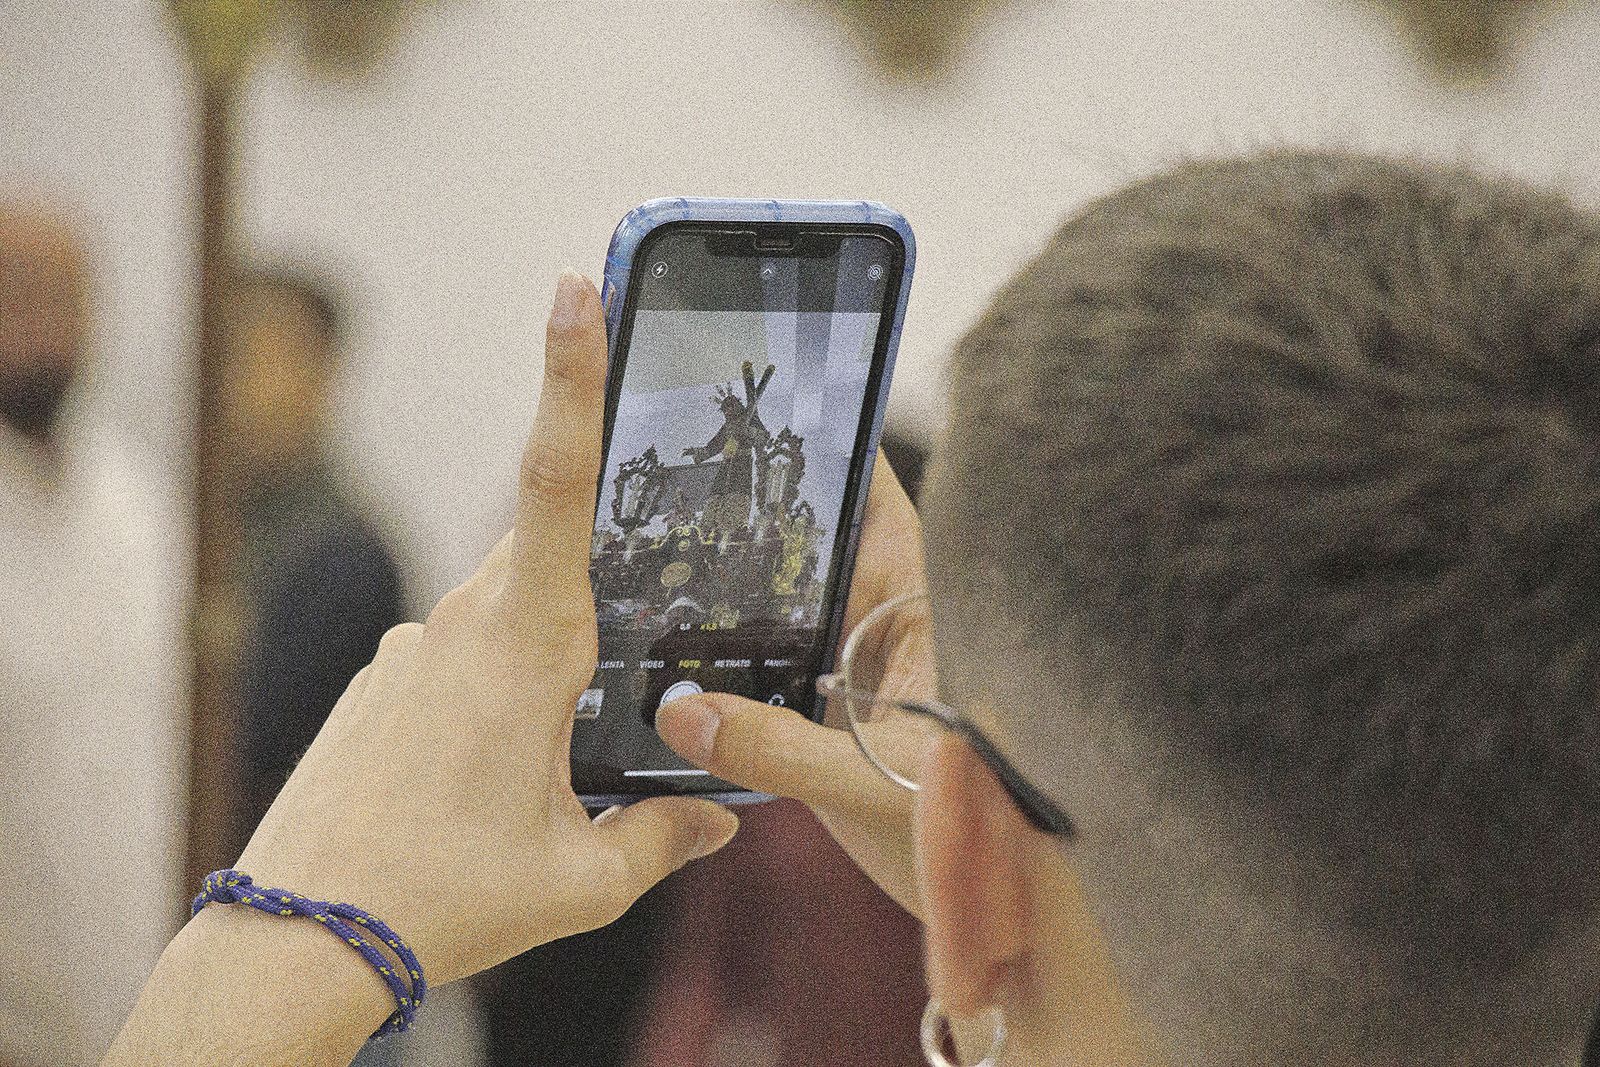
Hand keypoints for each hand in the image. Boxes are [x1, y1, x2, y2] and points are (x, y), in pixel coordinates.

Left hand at [234, 270, 738, 985]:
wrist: (298, 938)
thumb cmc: (444, 900)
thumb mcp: (581, 879)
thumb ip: (666, 836)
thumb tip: (721, 818)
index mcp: (525, 648)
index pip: (555, 485)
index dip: (570, 381)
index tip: (574, 289)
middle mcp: (461, 624)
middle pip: (553, 555)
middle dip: (603, 594)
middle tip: (624, 667)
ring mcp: (412, 646)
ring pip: (510, 611)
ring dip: (549, 665)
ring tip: (541, 771)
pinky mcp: (383, 676)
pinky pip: (461, 651)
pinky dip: (495, 695)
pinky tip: (486, 779)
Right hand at [656, 452, 935, 915]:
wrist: (994, 907)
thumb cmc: (974, 831)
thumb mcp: (871, 789)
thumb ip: (776, 750)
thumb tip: (680, 711)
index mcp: (921, 603)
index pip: (873, 497)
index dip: (824, 448)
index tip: (758, 406)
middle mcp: (886, 618)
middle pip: (813, 539)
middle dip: (752, 512)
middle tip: (674, 474)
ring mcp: (855, 660)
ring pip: (787, 600)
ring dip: (736, 587)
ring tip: (654, 549)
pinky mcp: (831, 706)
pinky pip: (772, 659)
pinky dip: (731, 652)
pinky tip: (674, 646)